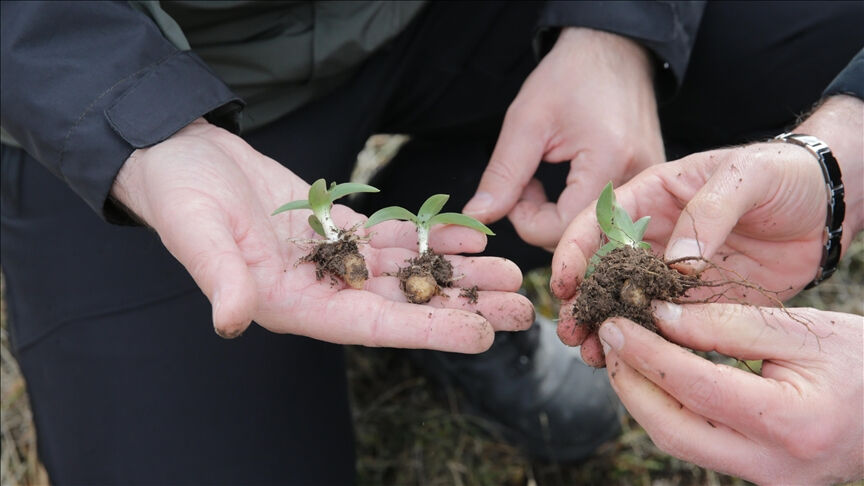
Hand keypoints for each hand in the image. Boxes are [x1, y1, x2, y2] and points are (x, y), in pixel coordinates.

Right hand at [112, 120, 533, 351]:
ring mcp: (334, 259)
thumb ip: (221, 278)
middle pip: (406, 304)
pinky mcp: (338, 228)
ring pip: (409, 271)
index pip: (373, 327)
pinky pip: (395, 237)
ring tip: (510, 271)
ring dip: (459, 271)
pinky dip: (433, 235)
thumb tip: (229, 321)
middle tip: (522, 306)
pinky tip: (470, 231)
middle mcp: (323, 289)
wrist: (180, 158)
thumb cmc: (180, 198)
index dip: (429, 331)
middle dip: (463, 304)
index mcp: (294, 304)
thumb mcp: (197, 236)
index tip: (483, 334)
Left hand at [463, 27, 664, 249]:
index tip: (514, 194)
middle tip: (526, 185)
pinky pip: (609, 217)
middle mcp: (639, 178)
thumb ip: (502, 175)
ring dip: (559, 217)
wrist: (614, 49)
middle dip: (541, 221)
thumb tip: (477, 217)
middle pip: (581, 236)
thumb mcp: (525, 121)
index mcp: (609, 161)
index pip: (563, 229)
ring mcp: (649, 183)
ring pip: (594, 231)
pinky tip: (568, 183)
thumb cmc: (570, 76)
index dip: (526, 222)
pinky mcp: (649, 184)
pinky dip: (579, 210)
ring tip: (546, 180)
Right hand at [552, 95, 863, 365]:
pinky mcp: (702, 301)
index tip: (563, 284)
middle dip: (584, 301)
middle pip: (606, 271)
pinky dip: (648, 343)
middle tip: (571, 331)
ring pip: (630, 303)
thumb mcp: (745, 176)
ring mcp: (676, 272)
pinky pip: (669, 325)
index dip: (574, 252)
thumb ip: (708, 213)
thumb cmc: (783, 172)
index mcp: (653, 198)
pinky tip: (634, 360)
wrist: (828, 204)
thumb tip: (675, 263)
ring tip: (591, 354)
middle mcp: (656, 237)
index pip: (599, 223)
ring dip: (609, 327)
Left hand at [596, 303, 862, 483]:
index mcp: (792, 422)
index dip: (646, 353)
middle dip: (631, 382)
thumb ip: (726, 323)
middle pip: (672, 429)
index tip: (614, 323)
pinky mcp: (759, 479)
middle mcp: (774, 466)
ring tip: (627, 353)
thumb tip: (658, 317)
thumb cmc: (862, 360)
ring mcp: (766, 480)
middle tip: (610, 338)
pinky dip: (669, 410)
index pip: (695, 386)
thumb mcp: (801, 329)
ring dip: (644, 398)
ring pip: (679, 442)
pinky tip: (658, 376)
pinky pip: (697, 444)